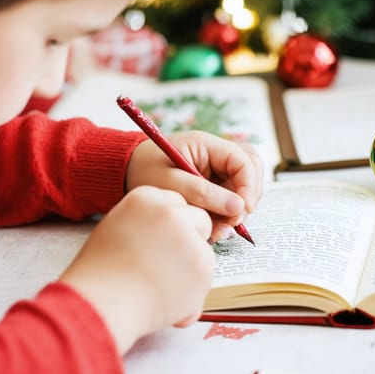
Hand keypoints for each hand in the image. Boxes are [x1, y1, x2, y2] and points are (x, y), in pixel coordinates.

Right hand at [59, 186, 214, 352]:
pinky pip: (207, 278)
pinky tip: (166, 301)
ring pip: (205, 251)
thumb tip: (174, 232)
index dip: (171, 226)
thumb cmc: (100, 274)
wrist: (100, 306)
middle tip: (166, 264)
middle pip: (199, 219)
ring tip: (158, 287)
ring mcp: (189, 238)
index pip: (176, 202)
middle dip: (191, 239)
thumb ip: (147, 222)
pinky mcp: (203, 266)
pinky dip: (193, 293)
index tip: (161, 242)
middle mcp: (171, 211)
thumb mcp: (117, 229)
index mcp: (146, 197)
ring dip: (191, 268)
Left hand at [125, 131, 263, 240]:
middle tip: (235, 220)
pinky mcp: (212, 185)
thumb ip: (204, 194)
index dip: (248, 184)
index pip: (243, 158)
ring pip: (244, 185)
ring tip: (222, 229)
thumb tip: (238, 207)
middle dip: (248, 196)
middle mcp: (215, 154)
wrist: (123, 173)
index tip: (243, 209)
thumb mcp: (171, 184)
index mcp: (206, 144)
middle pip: (251, 169)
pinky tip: (215, 228)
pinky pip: (231, 198)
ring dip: (238, 208)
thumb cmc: (143, 171)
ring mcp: (216, 169)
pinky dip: (227, 215)